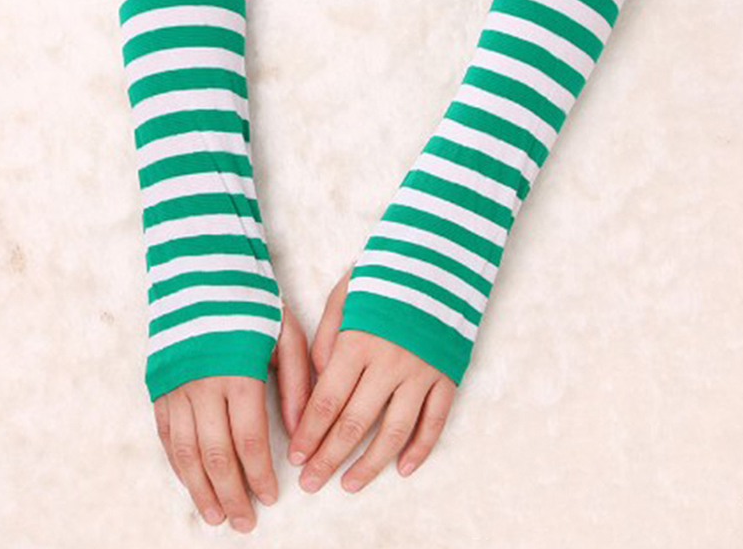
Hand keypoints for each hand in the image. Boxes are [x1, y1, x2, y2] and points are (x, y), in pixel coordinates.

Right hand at [152, 305, 310, 531]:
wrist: (205, 272)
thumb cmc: (253, 303)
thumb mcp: (287, 335)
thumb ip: (296, 384)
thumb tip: (299, 434)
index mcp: (238, 373)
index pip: (249, 440)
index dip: (259, 474)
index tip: (272, 496)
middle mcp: (202, 386)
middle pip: (215, 455)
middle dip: (231, 494)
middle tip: (244, 523)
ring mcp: (176, 387)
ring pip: (184, 453)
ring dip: (199, 489)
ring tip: (215, 516)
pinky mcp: (159, 385)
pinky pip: (165, 435)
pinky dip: (177, 464)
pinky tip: (190, 482)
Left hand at [287, 270, 456, 493]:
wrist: (437, 258)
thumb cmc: (383, 275)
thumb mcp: (345, 295)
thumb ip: (327, 338)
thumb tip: (320, 380)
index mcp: (358, 343)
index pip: (327, 401)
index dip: (309, 433)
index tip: (296, 458)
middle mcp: (389, 363)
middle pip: (355, 423)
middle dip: (329, 457)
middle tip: (311, 483)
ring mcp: (421, 371)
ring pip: (394, 430)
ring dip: (370, 463)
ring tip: (350, 484)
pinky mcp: (447, 374)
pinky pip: (435, 420)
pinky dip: (420, 448)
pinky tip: (402, 468)